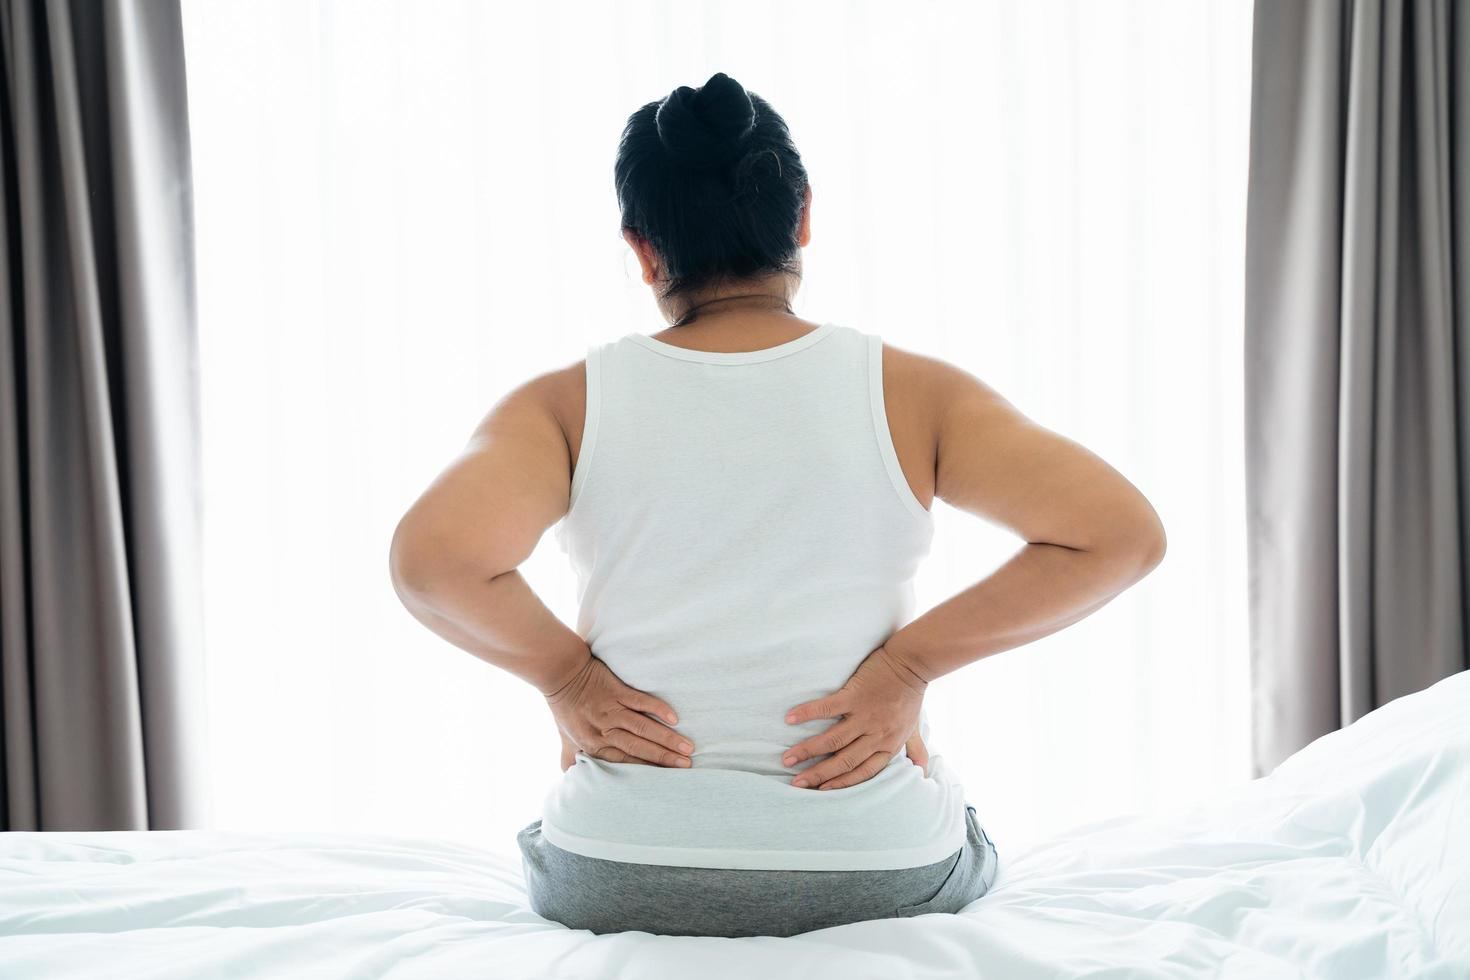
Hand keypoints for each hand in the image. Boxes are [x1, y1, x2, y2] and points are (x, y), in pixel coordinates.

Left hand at [545, 653, 694, 768]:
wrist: (560, 674)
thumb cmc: (564, 708)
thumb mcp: (565, 738)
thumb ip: (572, 759)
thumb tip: (573, 778)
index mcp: (593, 744)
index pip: (624, 762)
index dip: (647, 770)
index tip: (667, 779)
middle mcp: (603, 730)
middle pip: (637, 747)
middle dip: (663, 758)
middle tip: (686, 766)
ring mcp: (611, 710)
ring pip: (642, 728)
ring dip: (666, 738)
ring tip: (687, 748)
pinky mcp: (616, 691)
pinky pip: (640, 701)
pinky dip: (657, 709)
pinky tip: (673, 719)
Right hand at [781, 643, 928, 789]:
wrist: (912, 663)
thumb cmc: (910, 695)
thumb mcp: (914, 727)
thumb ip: (915, 749)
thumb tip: (923, 771)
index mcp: (888, 744)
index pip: (863, 772)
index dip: (841, 783)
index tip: (821, 791)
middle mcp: (876, 735)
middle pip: (844, 761)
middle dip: (818, 775)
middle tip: (796, 783)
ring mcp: (865, 716)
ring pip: (833, 740)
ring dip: (808, 751)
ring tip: (787, 759)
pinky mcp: (855, 695)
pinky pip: (827, 708)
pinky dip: (808, 714)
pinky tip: (790, 718)